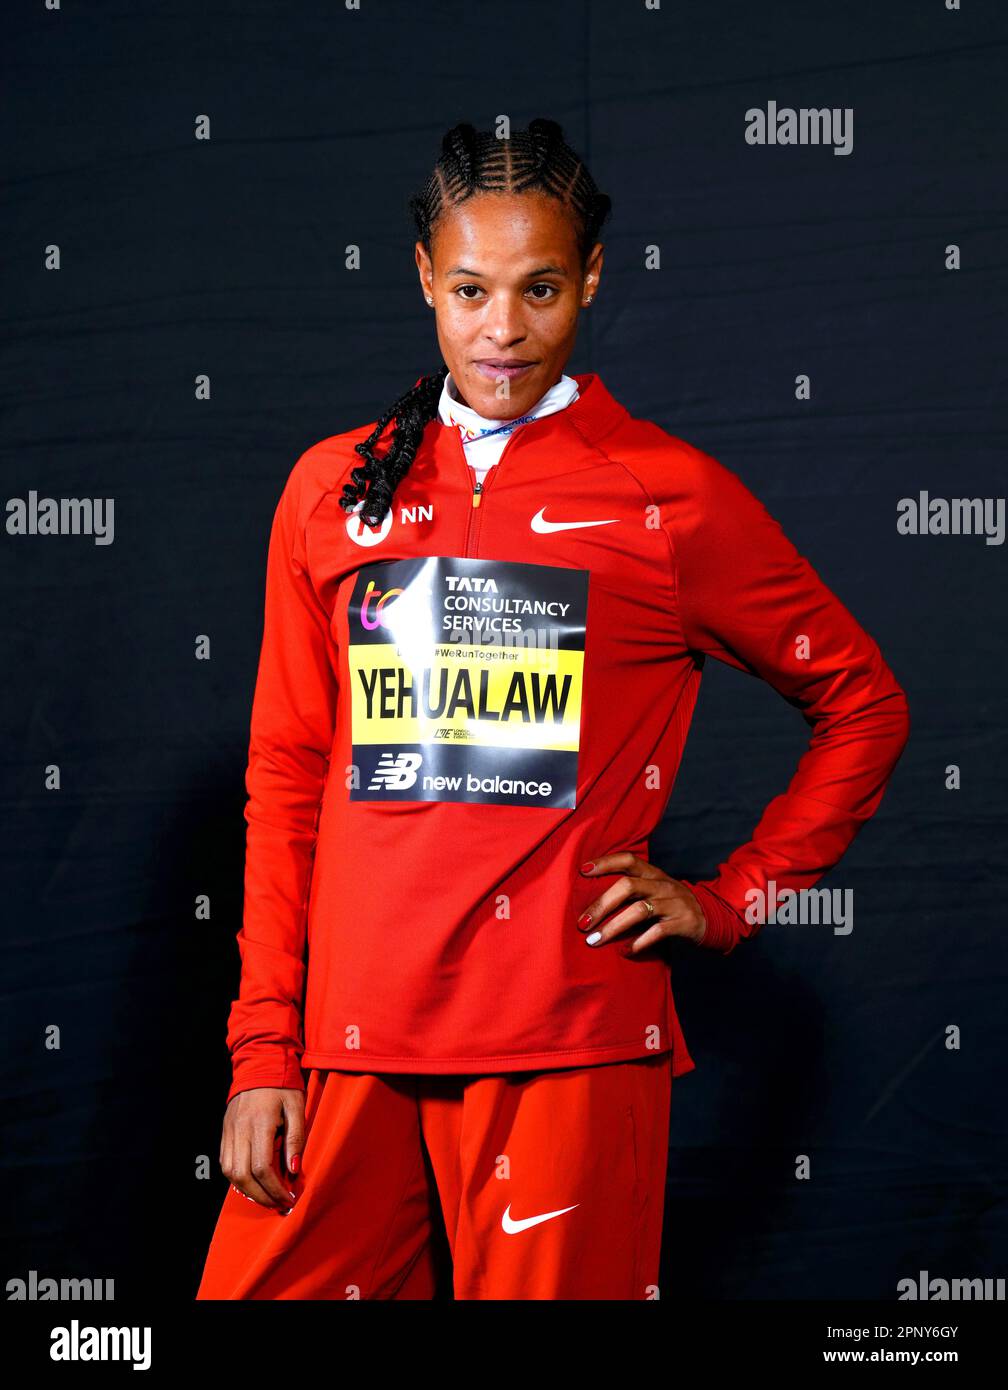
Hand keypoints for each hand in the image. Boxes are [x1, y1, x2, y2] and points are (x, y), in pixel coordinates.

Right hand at [220, 1087, 304, 1211]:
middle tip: (279, 1204)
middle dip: (261, 1196)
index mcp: (259, 1123)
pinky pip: (225, 1162)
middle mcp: (239, 1129)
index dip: (275, 1189)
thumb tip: (293, 1170)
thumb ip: (295, 1138)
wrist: (259, 1062)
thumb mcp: (296, 1106)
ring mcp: (229, 1131)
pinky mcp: (224, 1132)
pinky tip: (252, 1182)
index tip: (289, 1198)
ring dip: (248, 1191)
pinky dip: (237, 1178)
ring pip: (230, 1173)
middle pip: (243, 1176)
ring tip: (267, 1197)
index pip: (262, 1168)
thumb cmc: (282, 1084)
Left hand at [577, 852, 706, 952]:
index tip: (582, 871)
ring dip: (613, 927)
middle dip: (601, 904)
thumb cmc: (673, 905)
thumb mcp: (656, 890)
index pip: (628, 859)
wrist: (712, 918)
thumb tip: (592, 900)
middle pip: (628, 886)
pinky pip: (658, 932)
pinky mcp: (683, 924)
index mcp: (654, 874)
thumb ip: (632, 889)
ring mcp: (674, 904)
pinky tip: (624, 951)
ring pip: (639, 911)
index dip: (605, 862)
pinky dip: (638, 942)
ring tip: (594, 940)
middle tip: (582, 923)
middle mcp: (663, 885)